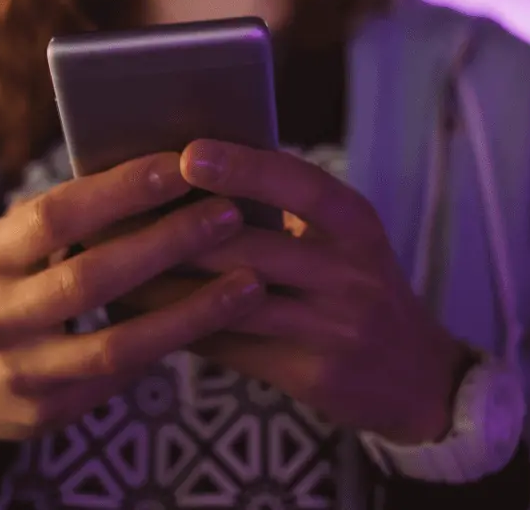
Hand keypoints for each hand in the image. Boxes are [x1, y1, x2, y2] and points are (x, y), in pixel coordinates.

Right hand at [0, 152, 264, 462]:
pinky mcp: (47, 412)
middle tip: (228, 213)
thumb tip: (152, 173)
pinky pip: (121, 377)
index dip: (120, 190)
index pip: (57, 215)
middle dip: (167, 243)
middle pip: (91, 277)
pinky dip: (171, 346)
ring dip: (190, 311)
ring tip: (249, 281)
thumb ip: (63, 220)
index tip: (179, 163)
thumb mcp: (8, 248)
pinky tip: (216, 323)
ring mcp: (22, 370)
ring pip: (116, 343)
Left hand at [123, 140, 467, 444]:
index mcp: (355, 224)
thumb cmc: (360, 284)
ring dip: (164, 284)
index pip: (302, 186)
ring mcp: (332, 330)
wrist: (418, 377)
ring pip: (231, 301)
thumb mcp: (345, 237)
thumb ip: (288, 207)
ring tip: (111, 263)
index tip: (189, 154)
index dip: (246, 168)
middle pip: (254, 247)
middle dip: (179, 232)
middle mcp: (349, 273)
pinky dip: (179, 327)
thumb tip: (195, 170)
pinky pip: (229, 347)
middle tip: (117, 214)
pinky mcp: (309, 376)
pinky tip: (138, 314)